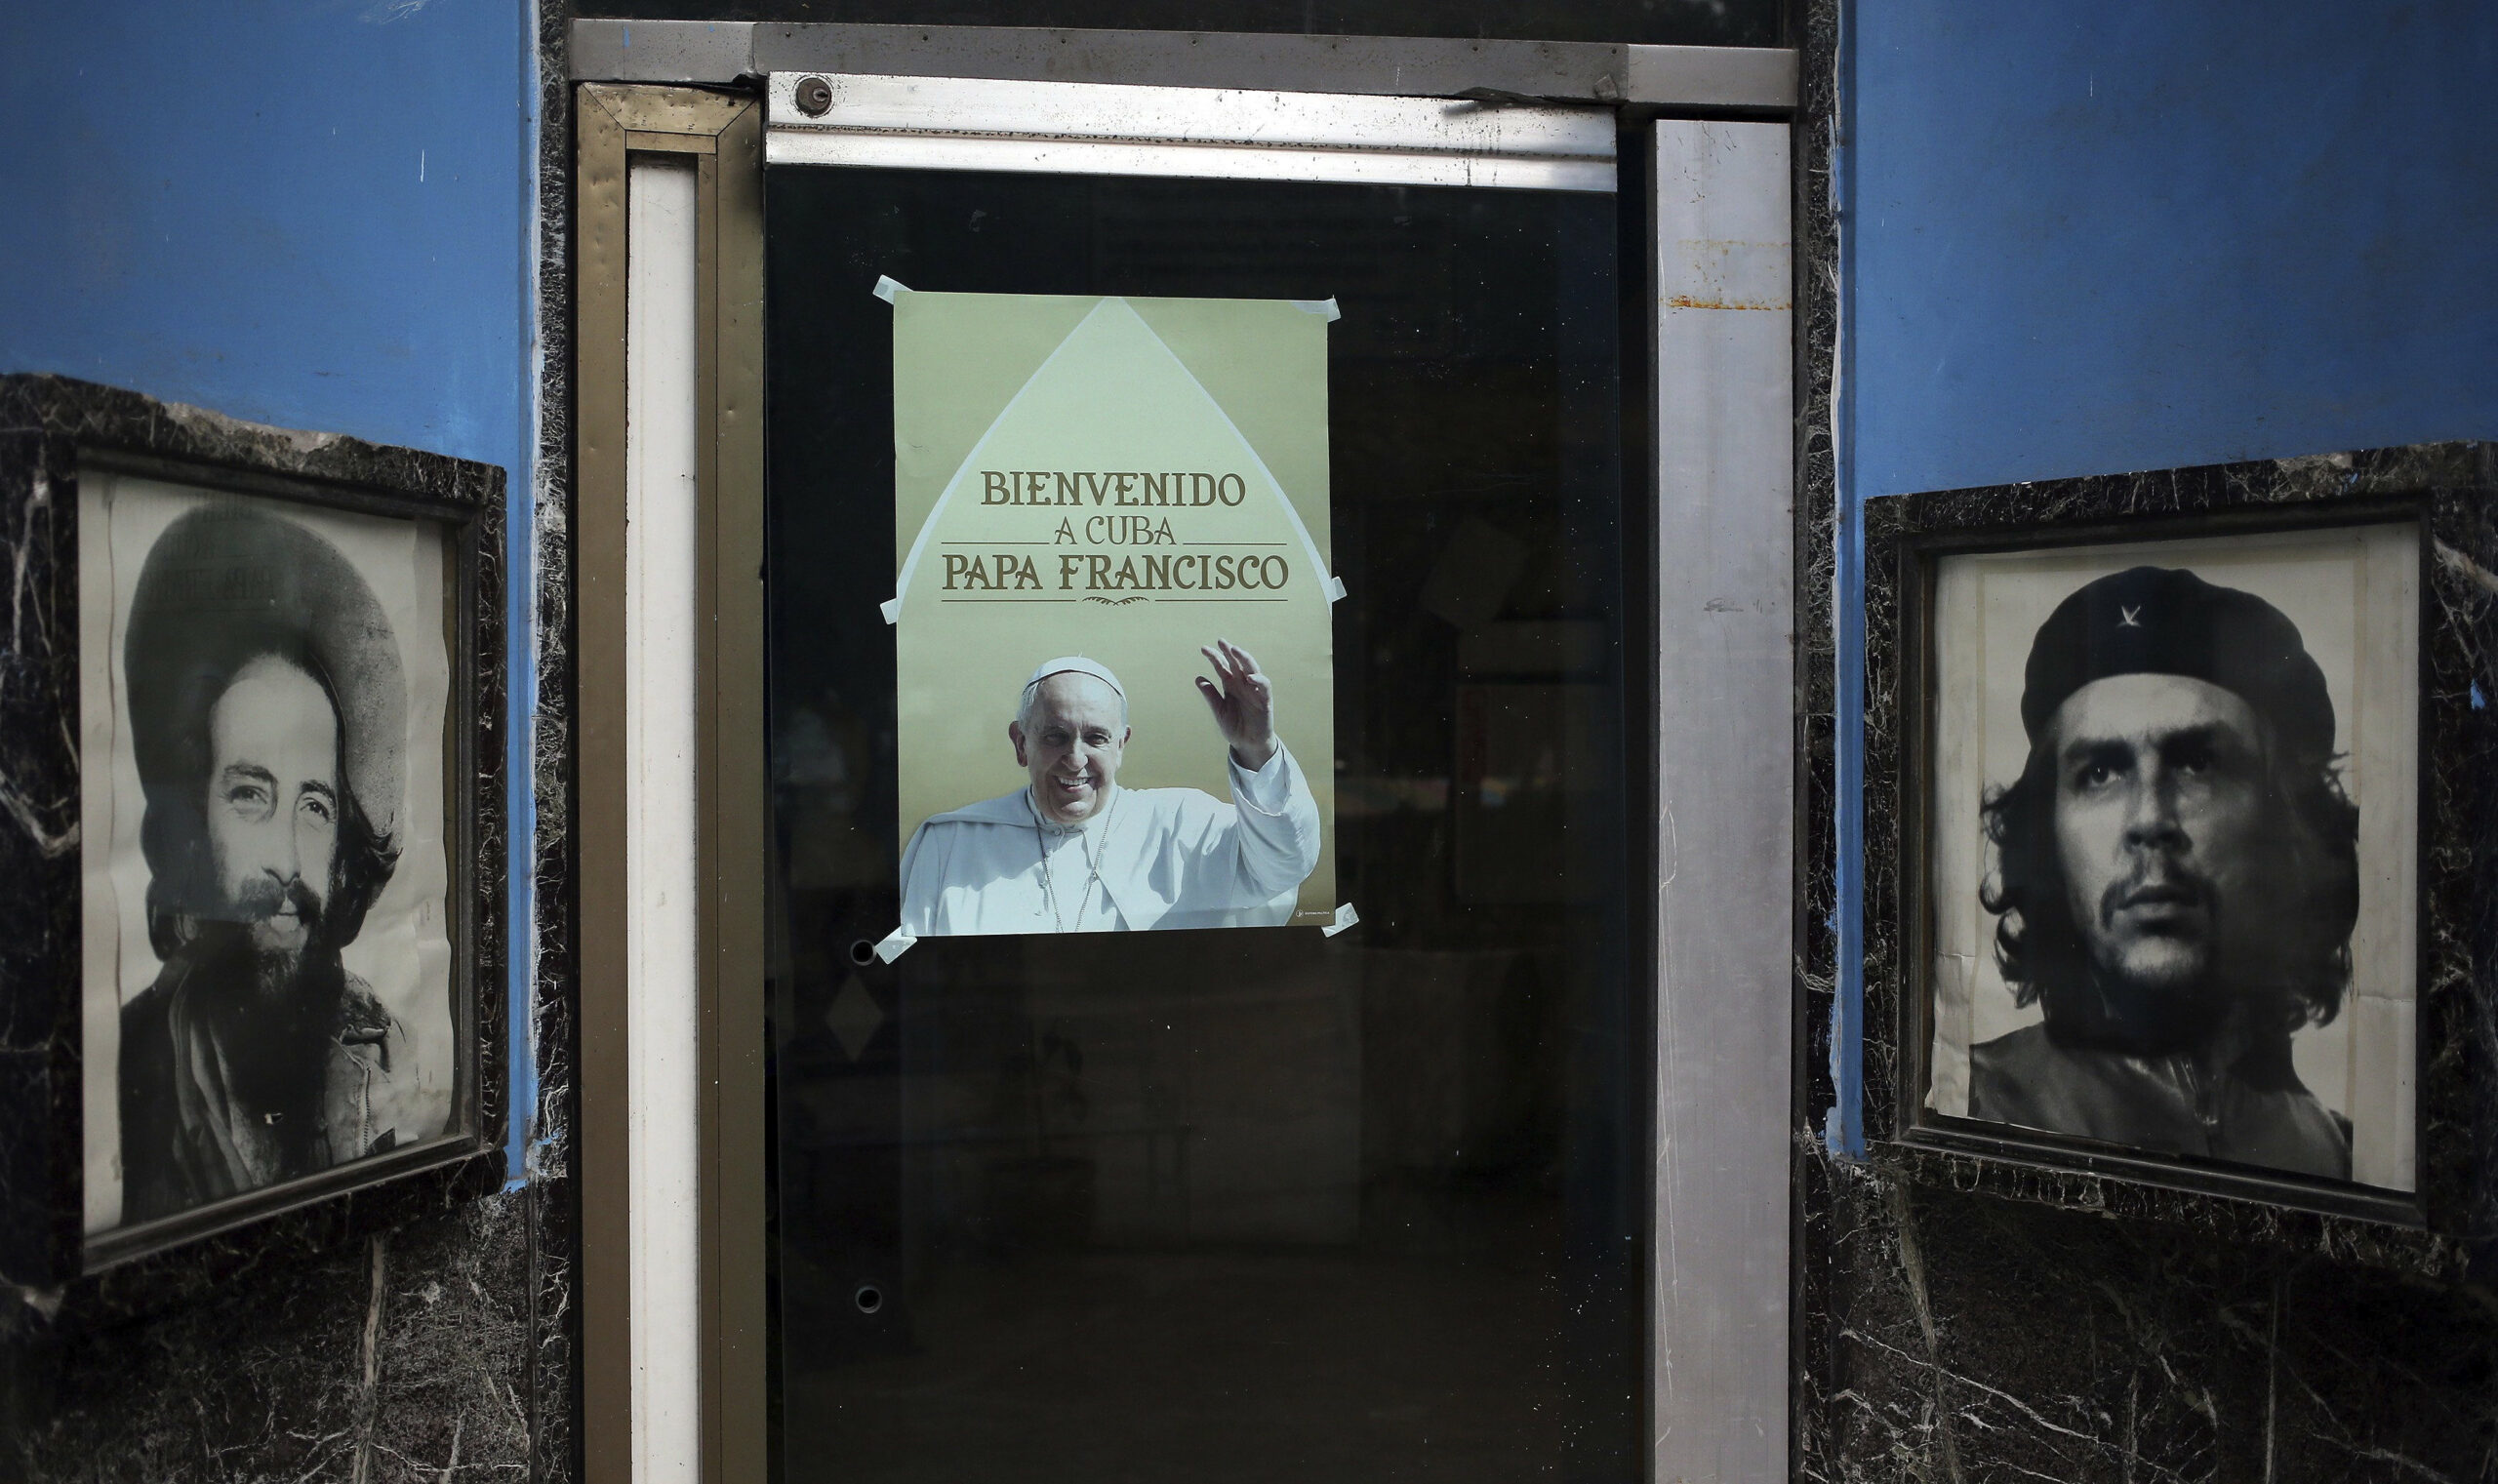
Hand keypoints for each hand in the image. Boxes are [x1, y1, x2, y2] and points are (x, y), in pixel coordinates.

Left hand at [1196, 639, 1277, 769]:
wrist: (1248, 744)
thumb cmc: (1234, 727)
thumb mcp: (1219, 710)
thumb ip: (1210, 695)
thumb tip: (1198, 678)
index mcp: (1230, 685)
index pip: (1222, 666)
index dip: (1214, 657)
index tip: (1203, 649)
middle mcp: (1242, 684)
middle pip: (1237, 663)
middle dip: (1229, 651)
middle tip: (1221, 641)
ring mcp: (1255, 689)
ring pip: (1251, 668)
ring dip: (1244, 658)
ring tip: (1235, 650)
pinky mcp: (1265, 699)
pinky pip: (1264, 685)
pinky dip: (1259, 679)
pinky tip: (1249, 676)